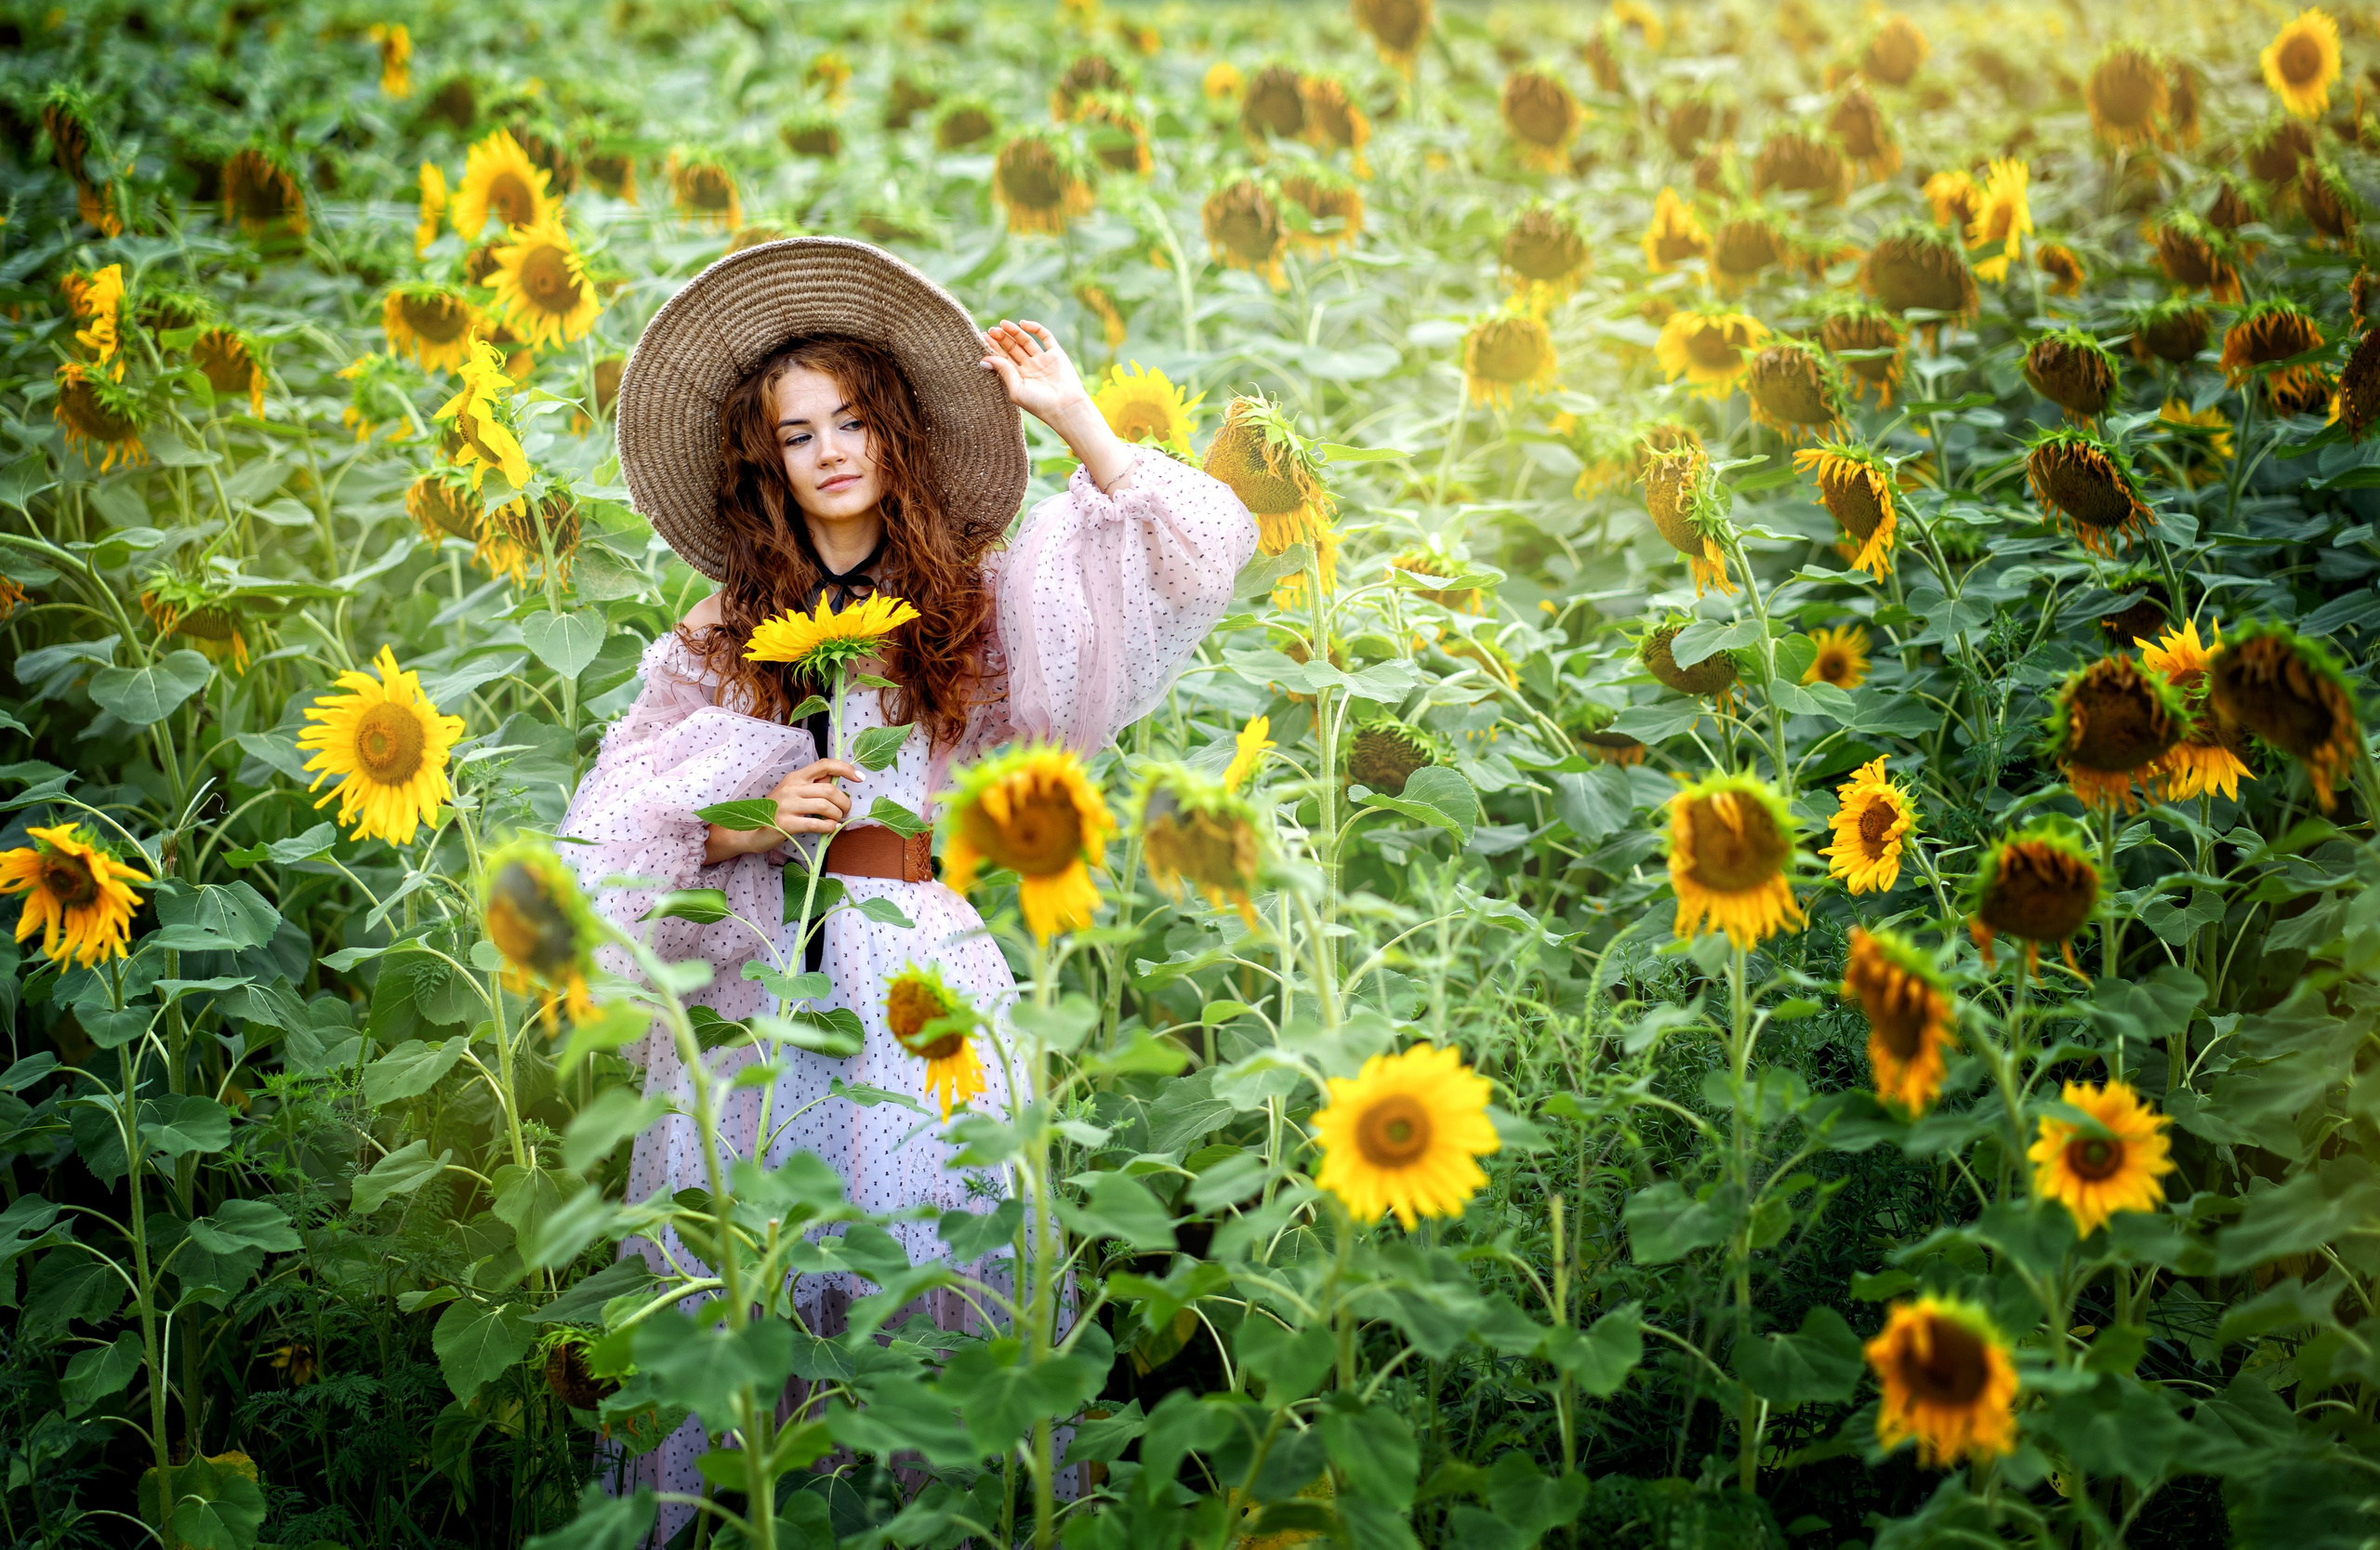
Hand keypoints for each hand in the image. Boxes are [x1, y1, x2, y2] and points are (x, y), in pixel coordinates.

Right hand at [703, 758, 862, 863]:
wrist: (749, 831)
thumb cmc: (777, 812)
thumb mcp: (794, 793)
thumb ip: (813, 786)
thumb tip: (837, 781)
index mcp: (796, 777)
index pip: (825, 765)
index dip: (845, 769)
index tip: (860, 777)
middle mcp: (792, 787)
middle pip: (830, 789)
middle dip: (845, 802)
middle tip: (846, 812)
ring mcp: (788, 805)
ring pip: (826, 806)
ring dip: (838, 816)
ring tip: (836, 821)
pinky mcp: (786, 823)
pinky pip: (816, 823)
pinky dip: (829, 827)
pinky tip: (829, 829)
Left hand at [979, 319, 1090, 422]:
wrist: (1065, 406)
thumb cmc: (1039, 404)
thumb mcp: (1016, 389)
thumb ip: (1003, 371)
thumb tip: (985, 358)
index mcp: (1019, 377)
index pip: (1004, 358)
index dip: (994, 347)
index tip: (983, 338)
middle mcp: (1030, 367)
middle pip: (1013, 348)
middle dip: (1003, 338)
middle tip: (992, 330)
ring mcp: (1043, 360)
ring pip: (1026, 341)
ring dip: (1015, 332)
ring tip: (1003, 324)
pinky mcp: (1056, 354)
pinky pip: (1045, 337)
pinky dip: (1035, 328)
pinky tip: (1023, 324)